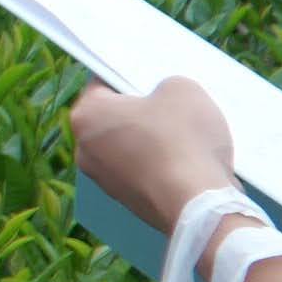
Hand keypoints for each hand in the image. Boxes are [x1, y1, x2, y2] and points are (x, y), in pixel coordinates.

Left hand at [67, 75, 237, 229]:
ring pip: (132, 146)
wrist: (198, 205)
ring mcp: (105, 180)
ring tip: (189, 134)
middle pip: (116, 117)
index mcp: (85, 116)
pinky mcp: (129, 201)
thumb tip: (162, 99)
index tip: (153, 77)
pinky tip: (190, 161)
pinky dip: (163, 164)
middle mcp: (84, 149)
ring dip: (156, 139)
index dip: (130, 77)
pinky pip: (145, 171)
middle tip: (174, 104)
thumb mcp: (182, 88)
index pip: (103, 84)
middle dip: (144, 110)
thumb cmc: (183, 138)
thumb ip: (166, 85)